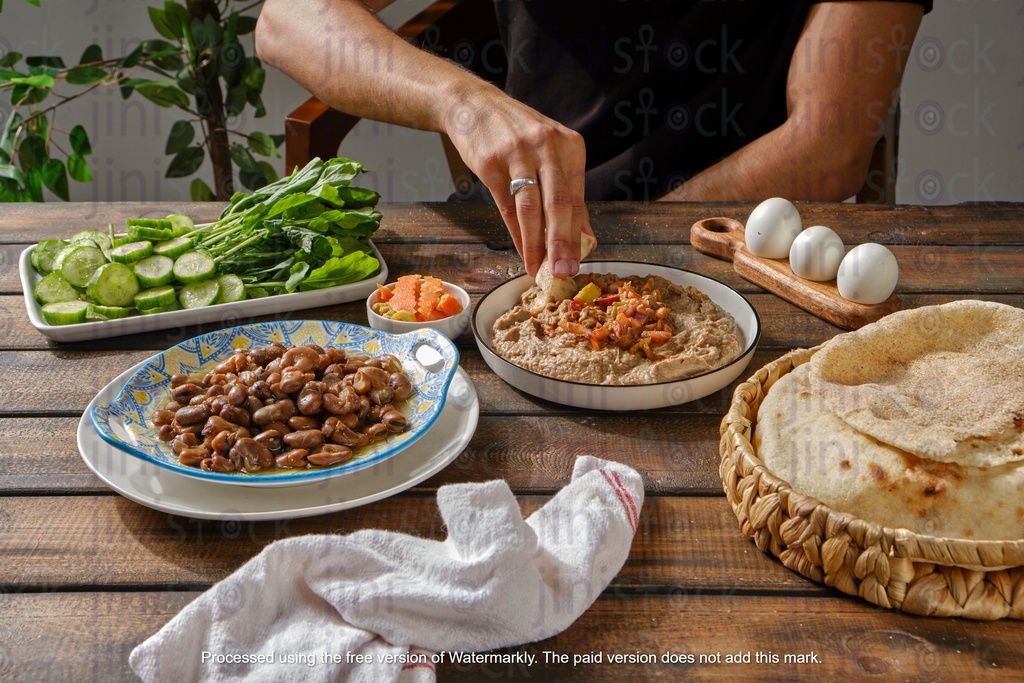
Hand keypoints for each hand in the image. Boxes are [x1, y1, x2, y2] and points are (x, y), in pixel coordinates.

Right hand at [444, 86, 593, 277]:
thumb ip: (569, 192)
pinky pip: (507, 206)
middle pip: (559, 204)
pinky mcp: (491, 163)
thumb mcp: (550, 154)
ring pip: (532, 208)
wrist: (475, 106)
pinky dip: (516, 233)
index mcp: (569, 146)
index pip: (577, 199)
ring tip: (539, 267)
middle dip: (562, 244)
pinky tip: (522, 250)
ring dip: (536, 243)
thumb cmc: (517, 135)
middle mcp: (547, 147)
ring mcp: (518, 154)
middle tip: (563, 272)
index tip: (577, 263)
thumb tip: (585, 236)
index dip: (577, 236)